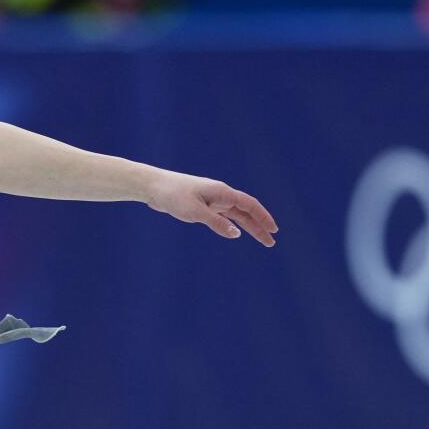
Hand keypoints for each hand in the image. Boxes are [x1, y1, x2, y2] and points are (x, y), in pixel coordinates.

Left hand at [145, 168, 278, 246]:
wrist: (154, 187)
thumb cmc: (173, 196)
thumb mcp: (195, 212)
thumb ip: (216, 223)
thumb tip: (237, 234)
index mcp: (222, 192)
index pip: (249, 205)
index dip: (263, 217)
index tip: (273, 229)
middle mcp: (220, 195)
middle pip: (246, 211)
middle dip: (260, 226)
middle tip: (271, 241)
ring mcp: (213, 200)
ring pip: (236, 215)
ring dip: (249, 227)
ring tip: (261, 240)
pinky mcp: (204, 205)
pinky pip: (224, 216)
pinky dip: (233, 225)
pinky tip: (238, 233)